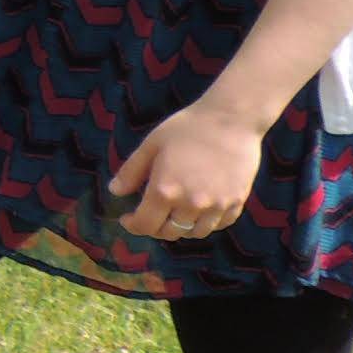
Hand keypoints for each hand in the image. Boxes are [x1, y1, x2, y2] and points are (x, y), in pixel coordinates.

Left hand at [107, 97, 267, 240]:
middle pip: (169, 233)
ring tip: (174, 213)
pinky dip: (206, 223)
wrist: (231, 119)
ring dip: (181, 228)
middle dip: (155, 228)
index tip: (128, 218)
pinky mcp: (237, 203)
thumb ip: (131, 172)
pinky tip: (199, 210)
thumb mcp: (151, 145)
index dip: (133, 225)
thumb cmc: (187, 128)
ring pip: (195, 233)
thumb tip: (115, 192)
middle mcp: (191, 204)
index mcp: (165, 190)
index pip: (145, 225)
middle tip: (150, 215)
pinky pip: (218, 225)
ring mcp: (217, 206)